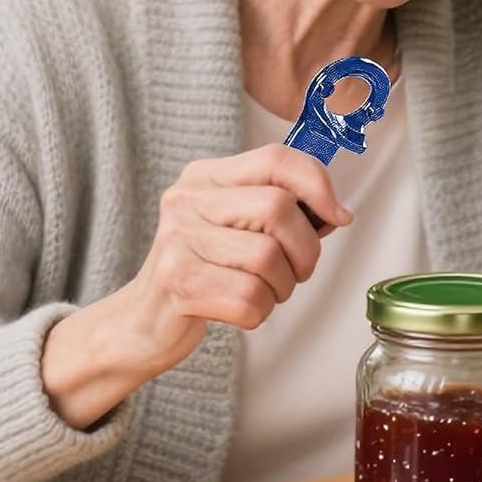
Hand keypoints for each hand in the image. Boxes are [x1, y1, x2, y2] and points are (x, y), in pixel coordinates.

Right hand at [42, 144, 350, 427]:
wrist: (144, 322)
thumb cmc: (206, 272)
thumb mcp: (238, 227)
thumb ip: (283, 211)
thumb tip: (337, 212)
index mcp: (207, 176)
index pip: (277, 159)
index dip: (318, 185)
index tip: (337, 216)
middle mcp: (188, 200)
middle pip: (278, 208)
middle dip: (305, 249)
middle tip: (297, 270)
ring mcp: (178, 239)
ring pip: (268, 257)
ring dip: (282, 287)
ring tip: (263, 291)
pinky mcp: (177, 282)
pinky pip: (250, 297)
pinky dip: (260, 312)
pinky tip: (241, 310)